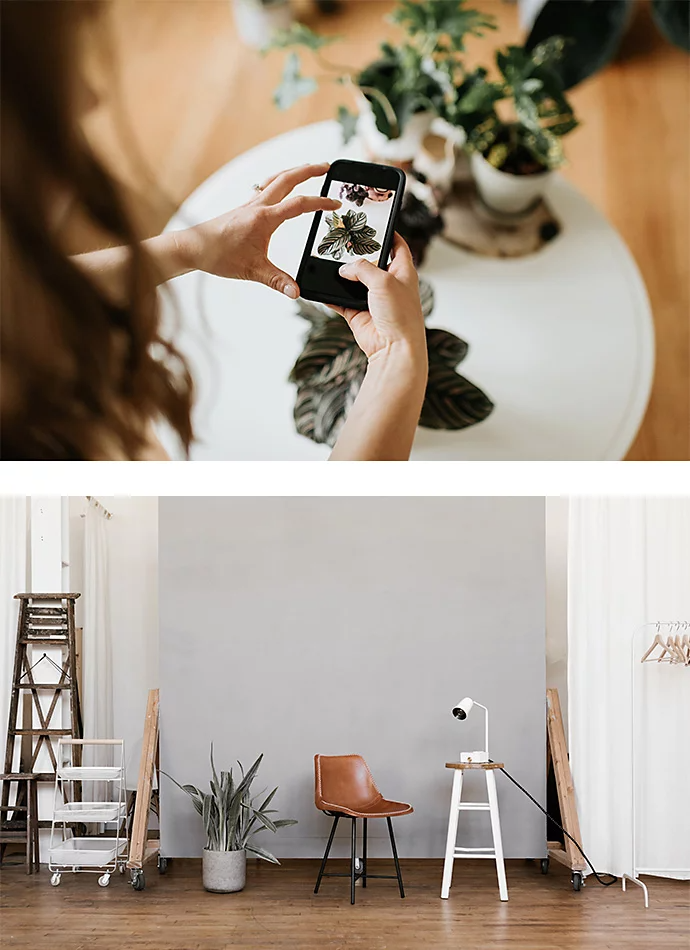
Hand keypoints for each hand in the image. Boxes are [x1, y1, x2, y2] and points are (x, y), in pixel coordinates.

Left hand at [181, 163, 340, 298]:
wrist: (193, 247)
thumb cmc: (218, 255)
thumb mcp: (252, 271)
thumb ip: (277, 281)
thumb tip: (296, 292)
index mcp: (263, 218)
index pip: (298, 204)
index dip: (320, 203)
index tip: (336, 204)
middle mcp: (258, 206)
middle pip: (287, 179)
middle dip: (309, 170)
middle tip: (327, 166)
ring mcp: (250, 205)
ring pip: (275, 179)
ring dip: (294, 171)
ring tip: (309, 169)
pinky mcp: (244, 208)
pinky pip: (265, 187)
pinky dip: (279, 181)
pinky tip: (281, 187)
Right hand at [332, 234, 426, 372]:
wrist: (393, 348)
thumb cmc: (401, 316)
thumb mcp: (383, 281)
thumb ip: (362, 269)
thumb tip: (344, 269)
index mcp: (403, 272)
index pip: (397, 246)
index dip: (388, 234)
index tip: (376, 223)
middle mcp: (388, 284)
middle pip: (370, 262)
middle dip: (357, 254)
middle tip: (343, 241)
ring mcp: (372, 299)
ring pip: (353, 281)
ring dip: (341, 276)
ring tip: (328, 262)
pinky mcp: (358, 313)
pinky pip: (340, 301)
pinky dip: (331, 296)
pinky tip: (322, 288)